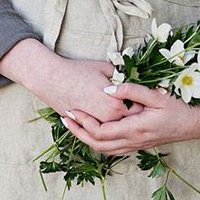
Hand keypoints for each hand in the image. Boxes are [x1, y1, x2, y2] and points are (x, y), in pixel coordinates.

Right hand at [0, 38, 143, 121]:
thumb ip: (122, 76)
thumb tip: (133, 79)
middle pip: (128, 122)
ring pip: (114, 129)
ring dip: (121, 123)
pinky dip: (107, 127)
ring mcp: (94, 125)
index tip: (148, 100)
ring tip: (126, 114)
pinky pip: (101, 131)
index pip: (138, 111)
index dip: (144, 105)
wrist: (51, 78)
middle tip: (141, 108)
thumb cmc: (78, 70)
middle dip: (135, 116)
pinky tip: (111, 119)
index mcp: (115, 105)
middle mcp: (106, 119)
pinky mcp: (83, 126)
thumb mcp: (104, 68)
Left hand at [62, 82, 199, 154]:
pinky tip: (93, 130)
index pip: (100, 132)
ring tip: (73, 124)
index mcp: (134, 129)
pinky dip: (98, 141)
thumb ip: (131, 90)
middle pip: (96, 144)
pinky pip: (112, 149)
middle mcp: (132, 142)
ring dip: (85, 138)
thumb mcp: (156, 95)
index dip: (83, 122)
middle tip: (64, 117)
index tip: (71, 110)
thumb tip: (107, 88)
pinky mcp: (138, 145)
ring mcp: (135, 146)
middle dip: (78, 132)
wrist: (196, 123)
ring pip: (103, 150)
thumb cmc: (179, 107)